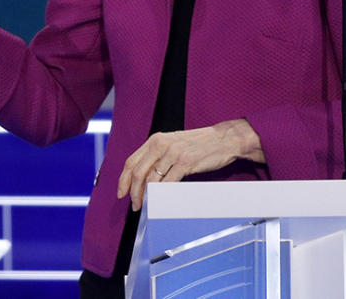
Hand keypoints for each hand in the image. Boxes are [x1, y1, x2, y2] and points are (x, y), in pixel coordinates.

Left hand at [116, 119, 264, 210]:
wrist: (224, 139)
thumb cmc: (199, 145)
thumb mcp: (173, 144)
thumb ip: (158, 156)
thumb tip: (144, 178)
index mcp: (155, 140)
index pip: (131, 161)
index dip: (124, 179)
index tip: (121, 193)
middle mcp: (161, 144)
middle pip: (137, 172)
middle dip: (133, 192)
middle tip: (134, 205)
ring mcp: (173, 153)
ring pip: (151, 179)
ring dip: (146, 196)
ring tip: (146, 206)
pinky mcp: (186, 162)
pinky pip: (168, 182)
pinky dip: (161, 194)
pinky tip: (160, 201)